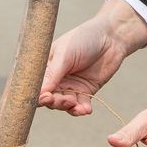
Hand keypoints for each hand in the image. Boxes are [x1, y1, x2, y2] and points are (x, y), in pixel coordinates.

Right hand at [39, 0, 146, 115]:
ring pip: (64, 104)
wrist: (110, 37)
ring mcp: (71, 87)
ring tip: (73, 103)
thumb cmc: (83, 38)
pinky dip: (82, 109)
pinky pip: (81, 106)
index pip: (36, 85)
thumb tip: (39, 92)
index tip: (43, 97)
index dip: (36, 94)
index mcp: (46, 68)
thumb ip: (53, 73)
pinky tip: (86, 109)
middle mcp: (56, 80)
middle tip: (58, 99)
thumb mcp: (65, 53)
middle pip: (49, 98)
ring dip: (67, 106)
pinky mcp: (86, 92)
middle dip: (53, 102)